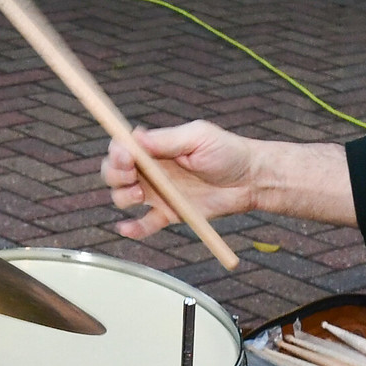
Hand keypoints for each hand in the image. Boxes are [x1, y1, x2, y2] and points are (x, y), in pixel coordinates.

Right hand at [101, 120, 261, 241]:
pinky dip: (132, 228)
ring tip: (141, 194)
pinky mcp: (169, 214)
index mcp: (156, 147)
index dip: (117, 152)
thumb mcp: (198, 138)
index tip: (126, 156)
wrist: (251, 180)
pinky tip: (126, 228)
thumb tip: (136, 136)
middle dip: (114, 174)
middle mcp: (151, 170)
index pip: (122, 147)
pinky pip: (144, 224)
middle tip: (131, 175)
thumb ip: (167, 139)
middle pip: (114, 173)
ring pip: (123, 197)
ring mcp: (158, 193)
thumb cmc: (228, 152)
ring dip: (123, 197)